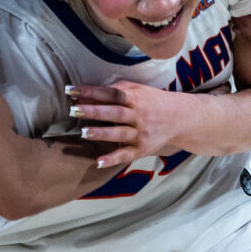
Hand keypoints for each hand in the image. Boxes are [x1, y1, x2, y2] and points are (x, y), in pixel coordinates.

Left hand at [68, 81, 187, 167]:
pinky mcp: (141, 149)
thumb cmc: (151, 101)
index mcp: (134, 98)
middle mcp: (138, 116)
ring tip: (83, 132)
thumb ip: (114, 89)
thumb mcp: (136, 89)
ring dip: (101, 133)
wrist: (180, 118)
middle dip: (94, 111)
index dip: (91, 91)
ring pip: (119, 133)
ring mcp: (140, 133)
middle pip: (114, 113)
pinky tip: (98, 162)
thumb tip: (86, 93)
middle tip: (74, 110)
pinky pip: (126, 155)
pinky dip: (112, 159)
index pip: (111, 93)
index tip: (70, 91)